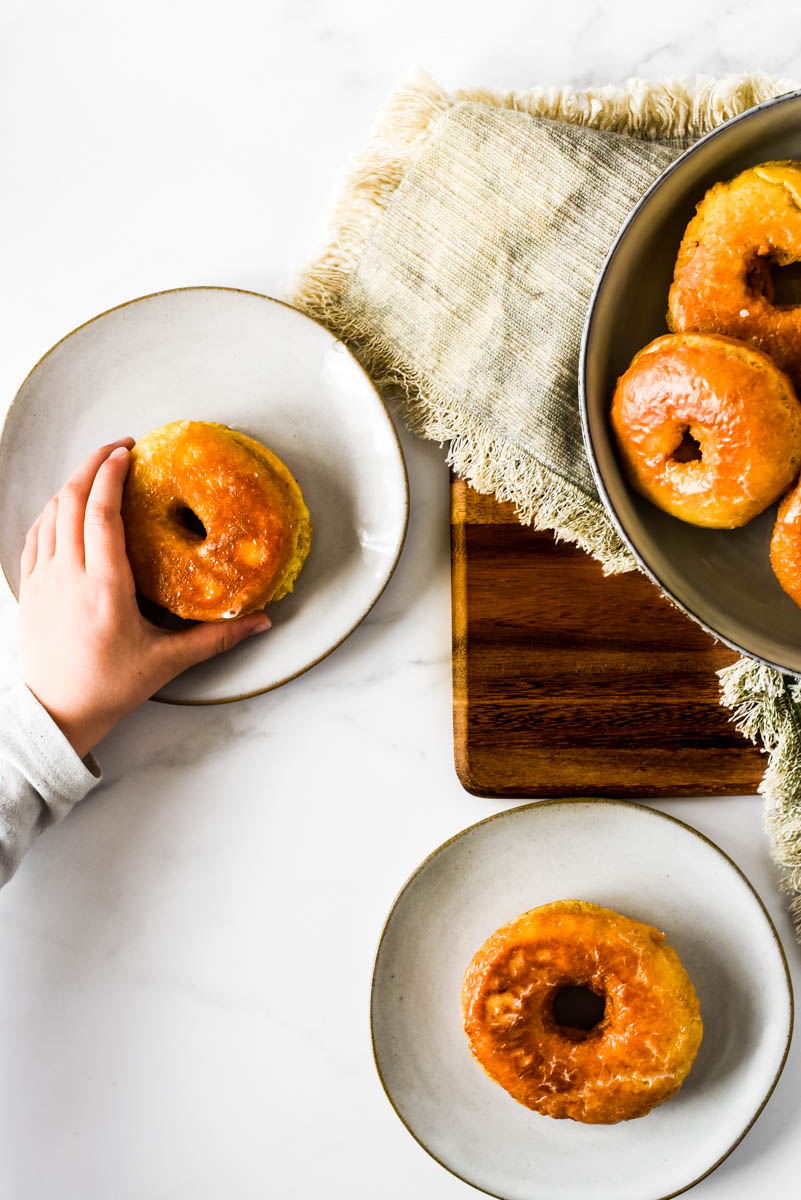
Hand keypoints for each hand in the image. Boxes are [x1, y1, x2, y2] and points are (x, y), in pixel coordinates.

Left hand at [18, 439, 270, 757]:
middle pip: (71, 501)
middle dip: (92, 465)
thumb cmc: (110, 688)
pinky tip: (65, 507)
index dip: (111, 475)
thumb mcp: (168, 660)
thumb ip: (216, 638)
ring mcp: (43, 580)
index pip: (101, 513)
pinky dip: (51, 511)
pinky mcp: (29, 589)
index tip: (127, 452)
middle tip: (117, 448)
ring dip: (71, 485)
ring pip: (50, 513)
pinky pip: (35, 535)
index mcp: (104, 587)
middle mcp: (68, 576)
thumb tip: (261, 623)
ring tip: (97, 472)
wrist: (57, 714)